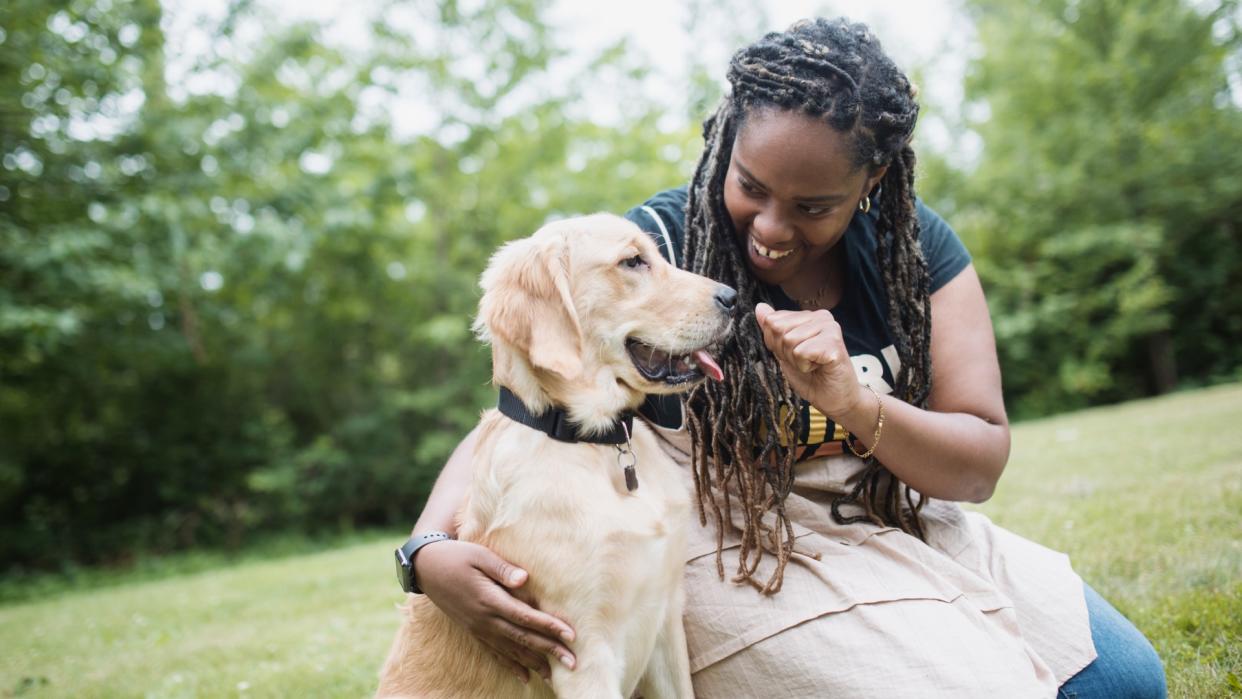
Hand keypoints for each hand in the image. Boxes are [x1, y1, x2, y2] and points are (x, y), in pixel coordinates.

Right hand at [416, 539, 576, 682]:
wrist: (426, 568)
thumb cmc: (456, 556)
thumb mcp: (479, 555)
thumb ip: (502, 569)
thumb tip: (525, 578)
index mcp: (489, 599)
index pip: (525, 617)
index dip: (549, 627)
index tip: (571, 636)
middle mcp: (485, 619)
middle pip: (523, 638)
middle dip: (550, 650)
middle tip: (574, 663)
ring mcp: (479, 628)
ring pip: (511, 650)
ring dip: (535, 663)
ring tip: (555, 676)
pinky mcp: (474, 631)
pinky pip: (496, 653)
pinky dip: (512, 665)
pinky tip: (525, 676)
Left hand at [754, 302, 864, 418]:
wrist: (835, 399)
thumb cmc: (812, 377)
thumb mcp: (785, 352)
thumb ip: (773, 330)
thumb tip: (759, 307)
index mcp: (809, 316)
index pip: (772, 321)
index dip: (776, 344)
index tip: (795, 355)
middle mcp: (822, 317)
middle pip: (778, 329)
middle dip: (785, 352)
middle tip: (805, 362)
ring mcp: (830, 328)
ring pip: (789, 340)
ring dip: (796, 361)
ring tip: (813, 365)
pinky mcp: (834, 343)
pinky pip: (801, 352)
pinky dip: (804, 366)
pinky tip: (819, 368)